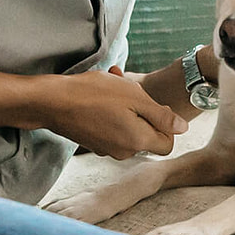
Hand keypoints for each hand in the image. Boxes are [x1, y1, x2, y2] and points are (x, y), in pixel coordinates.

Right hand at [32, 70, 188, 159]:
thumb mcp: (134, 97)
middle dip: (142, 109)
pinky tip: (100, 93)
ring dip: (126, 105)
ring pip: (129, 127)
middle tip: (129, 85)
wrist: (52, 102)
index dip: (166, 123)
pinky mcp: (94, 143)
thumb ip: (161, 115)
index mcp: (138, 141)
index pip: (168, 143)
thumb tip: (183, 128)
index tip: (152, 104)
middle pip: (147, 134)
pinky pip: (112, 128)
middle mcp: (124, 151)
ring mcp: (107, 149)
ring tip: (113, 82)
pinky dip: (111, 111)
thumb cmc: (94, 95)